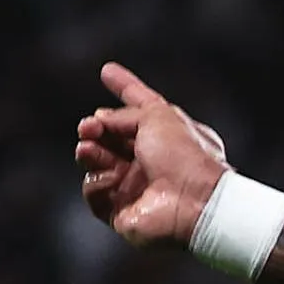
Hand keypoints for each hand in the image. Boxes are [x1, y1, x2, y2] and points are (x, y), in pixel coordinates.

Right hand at [75, 62, 230, 249]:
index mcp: (167, 138)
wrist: (194, 200)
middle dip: (95, 128)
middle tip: (89, 127)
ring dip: (89, 152)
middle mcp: (152, 162)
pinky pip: (95, 193)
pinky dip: (97, 183)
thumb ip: (123, 112)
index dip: (125, 89)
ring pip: (96, 163)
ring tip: (88, 147)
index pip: (139, 111)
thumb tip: (100, 118)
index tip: (107, 71)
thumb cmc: (185, 156)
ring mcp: (136, 188)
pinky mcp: (123, 213)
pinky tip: (110, 178)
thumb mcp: (157, 116)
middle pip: (109, 137)